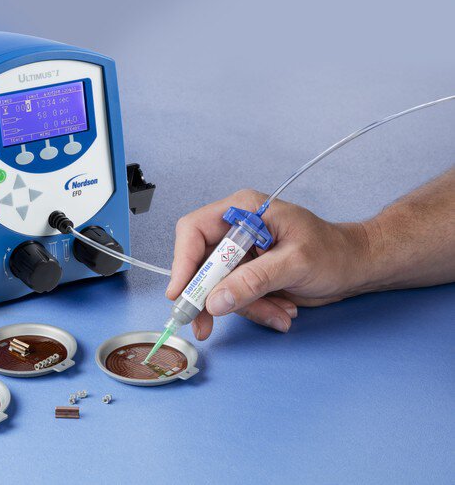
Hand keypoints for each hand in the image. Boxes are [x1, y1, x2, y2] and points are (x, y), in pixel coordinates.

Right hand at [166, 190, 370, 339]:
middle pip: (200, 264)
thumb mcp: (294, 264)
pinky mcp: (248, 276)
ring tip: (278, 313)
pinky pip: (235, 298)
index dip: (182, 262)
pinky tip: (281, 311)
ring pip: (218, 288)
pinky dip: (255, 311)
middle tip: (204, 325)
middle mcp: (235, 230)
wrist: (357, 267)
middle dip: (207, 297)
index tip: (180, 293)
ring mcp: (241, 255)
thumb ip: (253, 281)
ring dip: (244, 308)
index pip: (194, 231)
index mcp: (242, 211)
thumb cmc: (333, 252)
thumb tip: (214, 301)